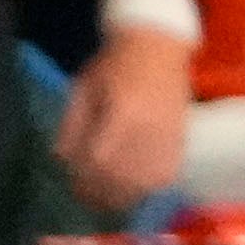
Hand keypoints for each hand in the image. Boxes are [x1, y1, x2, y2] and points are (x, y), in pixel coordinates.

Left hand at [58, 25, 191, 209]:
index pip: (100, 159)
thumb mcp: (83, 87)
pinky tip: (134, 187)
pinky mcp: (181, 140)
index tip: (71, 184)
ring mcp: (170, 137)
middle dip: (99, 192)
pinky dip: (148, 187)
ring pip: (145, 182)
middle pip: (122, 176)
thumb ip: (72, 125)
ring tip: (106, 198)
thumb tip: (62, 160)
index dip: (83, 177)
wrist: (158, 46)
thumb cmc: (116, 63)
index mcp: (124, 112)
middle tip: (84, 197)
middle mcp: (150, 129)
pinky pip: (165, 176)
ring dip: (123, 195)